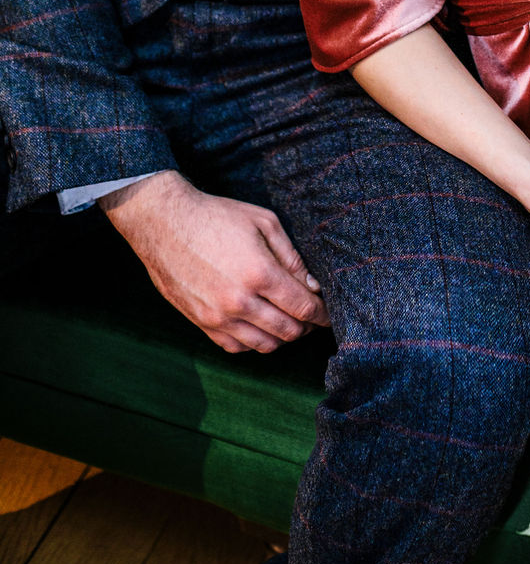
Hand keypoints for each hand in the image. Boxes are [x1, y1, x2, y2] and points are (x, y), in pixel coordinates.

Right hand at [98, 170, 329, 352]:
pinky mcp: (201, 323)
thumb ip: (292, 257)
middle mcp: (240, 301)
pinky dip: (254, 343)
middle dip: (307, 327)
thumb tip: (314, 286)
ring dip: (283, 338)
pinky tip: (260, 327)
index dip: (323, 314)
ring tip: (289, 323)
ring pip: (264, 345)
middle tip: (313, 318)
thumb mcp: (263, 222)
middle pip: (288, 331)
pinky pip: (236, 347)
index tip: (329, 313)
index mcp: (260, 273)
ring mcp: (218, 317)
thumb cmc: (217, 216)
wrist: (165, 223)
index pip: (304, 307)